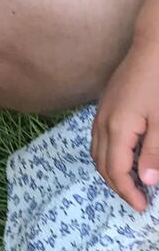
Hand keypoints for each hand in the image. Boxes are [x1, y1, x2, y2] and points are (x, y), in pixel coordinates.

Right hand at [92, 42, 158, 212]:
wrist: (155, 43)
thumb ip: (155, 152)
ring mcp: (101, 114)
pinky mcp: (105, 106)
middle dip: (118, 185)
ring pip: (97, 153)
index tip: (142, 207)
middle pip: (102, 165)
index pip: (117, 171)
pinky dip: (107, 155)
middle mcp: (103, 124)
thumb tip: (148, 181)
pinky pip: (98, 139)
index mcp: (118, 130)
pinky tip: (122, 155)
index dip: (129, 191)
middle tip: (136, 199)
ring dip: (110, 171)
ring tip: (129, 182)